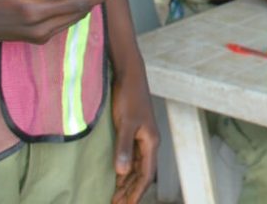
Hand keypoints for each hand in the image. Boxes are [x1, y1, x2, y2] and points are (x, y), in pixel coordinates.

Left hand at [110, 65, 158, 203]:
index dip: (137, 192)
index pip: (146, 174)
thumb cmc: (129, 97)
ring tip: (116, 197)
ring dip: (127, 182)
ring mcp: (142, 137)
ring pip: (137, 166)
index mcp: (151, 141)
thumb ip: (124, 147)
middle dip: (131, 191)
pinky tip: (117, 176)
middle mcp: (149, 142)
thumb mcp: (125, 123)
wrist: (129, 75)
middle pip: (142, 173)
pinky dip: (125, 169)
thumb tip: (122, 172)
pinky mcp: (134, 131)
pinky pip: (131, 157)